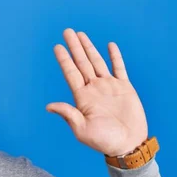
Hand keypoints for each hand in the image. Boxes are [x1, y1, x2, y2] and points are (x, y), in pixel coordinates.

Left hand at [47, 29, 147, 155]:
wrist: (128, 145)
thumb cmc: (104, 141)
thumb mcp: (82, 129)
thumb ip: (68, 114)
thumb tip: (48, 106)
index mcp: (82, 98)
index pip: (71, 73)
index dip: (64, 59)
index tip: (57, 46)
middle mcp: (94, 89)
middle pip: (82, 63)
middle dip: (75, 47)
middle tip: (67, 31)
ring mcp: (109, 87)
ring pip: (97, 62)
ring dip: (89, 48)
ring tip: (81, 34)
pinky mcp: (125, 88)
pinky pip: (119, 68)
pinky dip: (115, 56)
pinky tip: (109, 45)